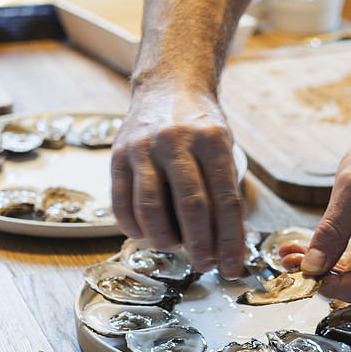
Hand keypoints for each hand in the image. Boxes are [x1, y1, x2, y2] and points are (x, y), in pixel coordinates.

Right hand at [110, 89, 245, 277]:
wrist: (168, 85)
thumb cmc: (201, 126)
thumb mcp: (223, 148)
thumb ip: (224, 191)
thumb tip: (229, 246)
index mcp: (213, 140)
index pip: (226, 200)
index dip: (231, 240)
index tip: (233, 266)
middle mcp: (177, 141)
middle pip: (192, 206)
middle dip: (201, 245)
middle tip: (206, 265)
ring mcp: (143, 147)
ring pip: (152, 208)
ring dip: (165, 239)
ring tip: (176, 248)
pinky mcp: (117, 155)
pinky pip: (121, 202)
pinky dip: (134, 227)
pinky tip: (147, 235)